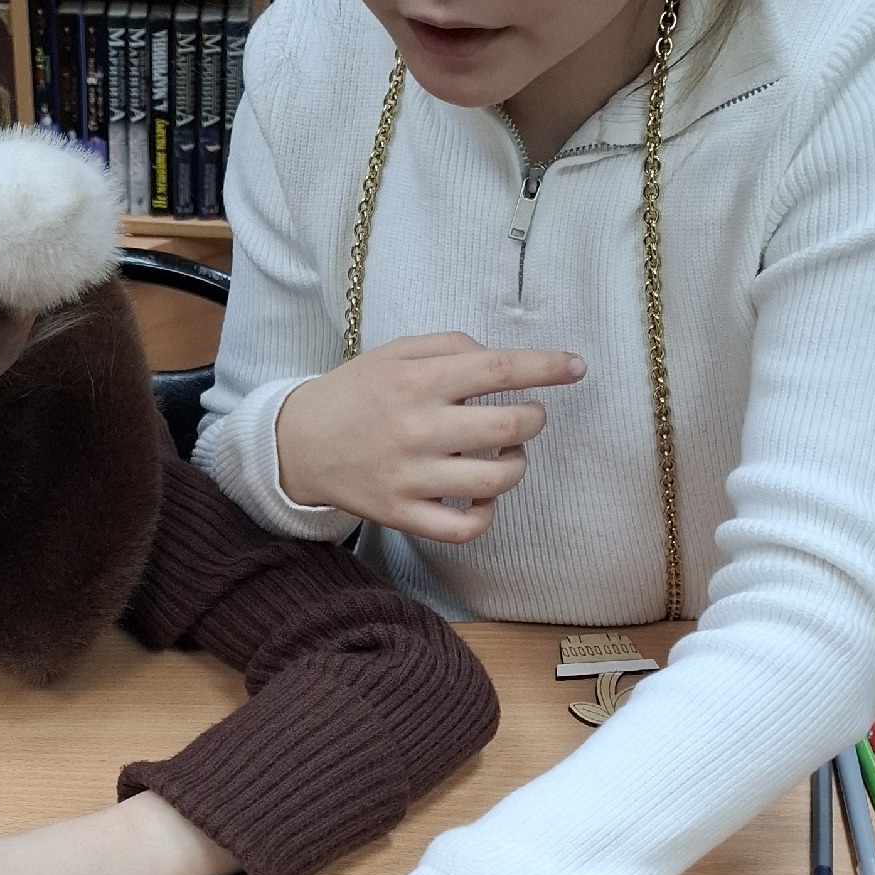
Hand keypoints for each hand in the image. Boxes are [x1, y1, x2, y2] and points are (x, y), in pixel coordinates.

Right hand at [275, 333, 583, 540]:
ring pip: (496, 480)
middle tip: (528, 416)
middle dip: (535, 419)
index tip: (576, 366)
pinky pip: (464, 528)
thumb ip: (451, 347)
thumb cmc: (356, 393)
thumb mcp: (396, 352)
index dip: (547, 367)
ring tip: (505, 454)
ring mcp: (411, 477)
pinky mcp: (403, 515)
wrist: (298, 444)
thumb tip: (499, 361)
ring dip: (516, 464)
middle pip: (509, 427)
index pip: (499, 370)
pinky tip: (482, 498)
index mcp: (418, 381)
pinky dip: (486, 514)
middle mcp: (418, 428)